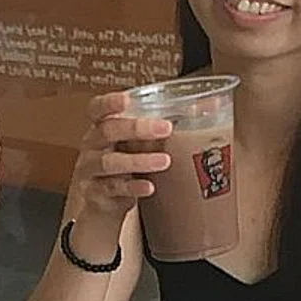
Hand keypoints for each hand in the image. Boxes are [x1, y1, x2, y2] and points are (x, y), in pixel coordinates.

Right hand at [71, 91, 169, 222]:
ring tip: (164, 161)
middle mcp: (92, 145)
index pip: (98, 108)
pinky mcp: (95, 193)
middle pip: (107, 130)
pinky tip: (149, 187)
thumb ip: (161, 126)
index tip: (126, 99)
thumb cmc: (124, 163)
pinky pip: (112, 189)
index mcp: (101, 126)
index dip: (110, 102)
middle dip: (136, 128)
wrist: (103, 201)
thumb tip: (209, 106)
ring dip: (138, 160)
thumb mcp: (135, 143)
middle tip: (165, 128)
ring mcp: (90, 170)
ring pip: (108, 162)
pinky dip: (132, 187)